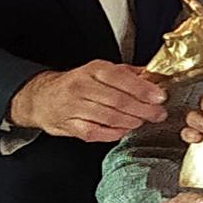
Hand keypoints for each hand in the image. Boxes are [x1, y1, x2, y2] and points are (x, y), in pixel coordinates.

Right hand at [8, 61, 166, 141]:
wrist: (42, 97)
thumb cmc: (76, 83)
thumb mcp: (100, 70)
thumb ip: (127, 73)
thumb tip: (153, 75)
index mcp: (93, 70)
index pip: (121, 78)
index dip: (143, 89)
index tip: (160, 96)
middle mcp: (82, 86)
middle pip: (118, 100)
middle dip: (143, 109)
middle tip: (158, 113)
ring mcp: (74, 107)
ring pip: (109, 117)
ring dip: (131, 121)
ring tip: (144, 121)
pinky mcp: (70, 126)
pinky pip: (96, 132)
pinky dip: (114, 133)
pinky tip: (124, 130)